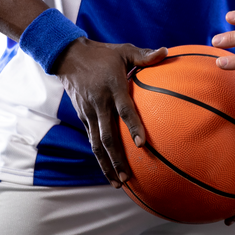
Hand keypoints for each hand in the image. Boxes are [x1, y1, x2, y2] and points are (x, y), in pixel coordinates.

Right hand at [54, 38, 166, 187]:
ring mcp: (89, 112)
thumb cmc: (102, 54)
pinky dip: (100, 156)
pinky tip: (108, 170)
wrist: (68, 57)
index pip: (124, 110)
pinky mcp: (83, 117)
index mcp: (112, 87)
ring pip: (97, 144)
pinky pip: (92, 140)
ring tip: (118, 183)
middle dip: (117, 159)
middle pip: (108, 136)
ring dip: (107, 164)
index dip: (133, 126)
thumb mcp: (124, 51)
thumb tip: (166, 51)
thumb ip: (144, 55)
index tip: (142, 143)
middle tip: (128, 177)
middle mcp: (99, 104)